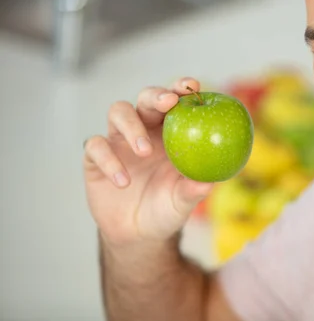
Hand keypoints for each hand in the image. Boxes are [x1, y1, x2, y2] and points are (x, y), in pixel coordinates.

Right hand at [83, 77, 213, 245]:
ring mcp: (119, 141)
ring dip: (132, 126)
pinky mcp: (95, 158)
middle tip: (168, 103)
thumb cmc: (168, 209)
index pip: (176, 102)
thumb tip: (211, 182)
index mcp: (171, 132)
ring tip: (144, 151)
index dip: (183, 89)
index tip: (193, 86)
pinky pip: (95, 147)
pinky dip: (109, 160)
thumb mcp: (184, 201)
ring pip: (118, 112)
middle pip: (146, 98)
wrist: (139, 235)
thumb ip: (195, 190)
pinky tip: (123, 180)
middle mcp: (144, 130)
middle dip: (156, 95)